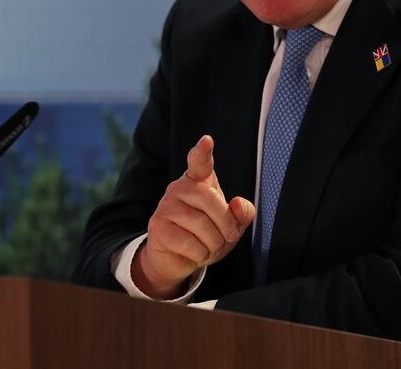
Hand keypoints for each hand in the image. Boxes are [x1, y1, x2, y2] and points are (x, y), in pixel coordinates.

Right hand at [132, 135, 254, 298]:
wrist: (177, 258)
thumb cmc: (206, 236)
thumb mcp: (230, 226)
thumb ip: (242, 214)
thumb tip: (238, 204)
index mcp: (198, 181)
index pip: (200, 162)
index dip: (202, 152)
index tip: (207, 141)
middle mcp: (179, 188)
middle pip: (210, 200)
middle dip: (226, 225)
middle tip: (226, 237)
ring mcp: (165, 205)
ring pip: (201, 225)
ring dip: (213, 244)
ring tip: (208, 246)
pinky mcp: (157, 226)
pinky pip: (190, 243)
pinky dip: (199, 255)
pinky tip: (194, 252)